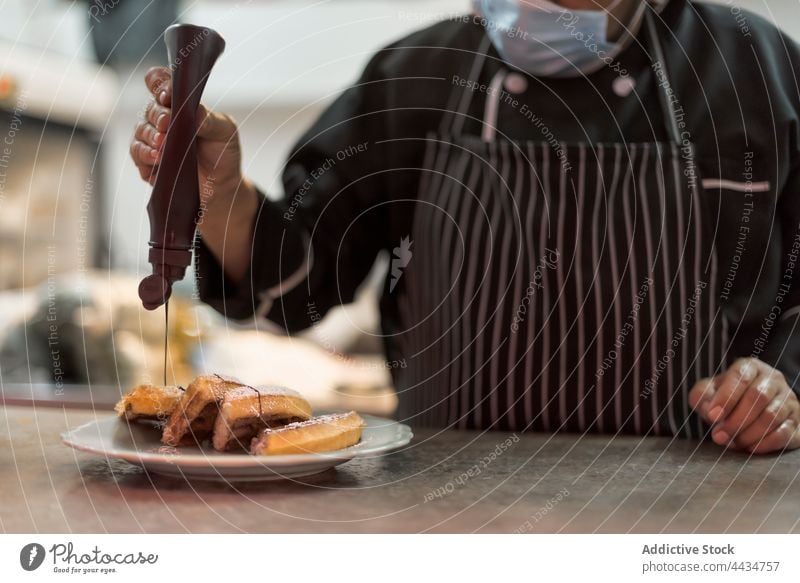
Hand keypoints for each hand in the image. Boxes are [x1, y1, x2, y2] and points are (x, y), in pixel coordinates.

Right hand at [130, 66, 242, 207]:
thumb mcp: (225, 131)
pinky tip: (157, 158)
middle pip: (150, 108)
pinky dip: (145, 154)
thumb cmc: (223, 152)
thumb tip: (194, 111)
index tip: (168, 95)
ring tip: (163, 144)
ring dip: (150, 136)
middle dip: (157, 115)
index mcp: (180, 104)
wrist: (222, 186)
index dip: (159, 84)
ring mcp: (153, 139)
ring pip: (140, 130)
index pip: (160, 83)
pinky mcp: (148, 161)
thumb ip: (210, 120)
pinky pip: (137, 153)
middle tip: (167, 124)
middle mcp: (163, 118)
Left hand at [689, 358, 799, 453]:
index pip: (740, 377)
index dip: (726, 397)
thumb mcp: (707, 392)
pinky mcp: (796, 421)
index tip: (712, 416)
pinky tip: (749, 448)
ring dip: (748, 434)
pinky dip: (765, 444)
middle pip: (757, 397)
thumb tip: (711, 413)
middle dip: (735, 420)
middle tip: (719, 436)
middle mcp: (773, 379)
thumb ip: (702, 397)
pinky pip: (785, 433)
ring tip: (731, 442)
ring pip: (772, 416)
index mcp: (750, 367)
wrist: (748, 408)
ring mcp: (788, 400)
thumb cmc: (724, 397)